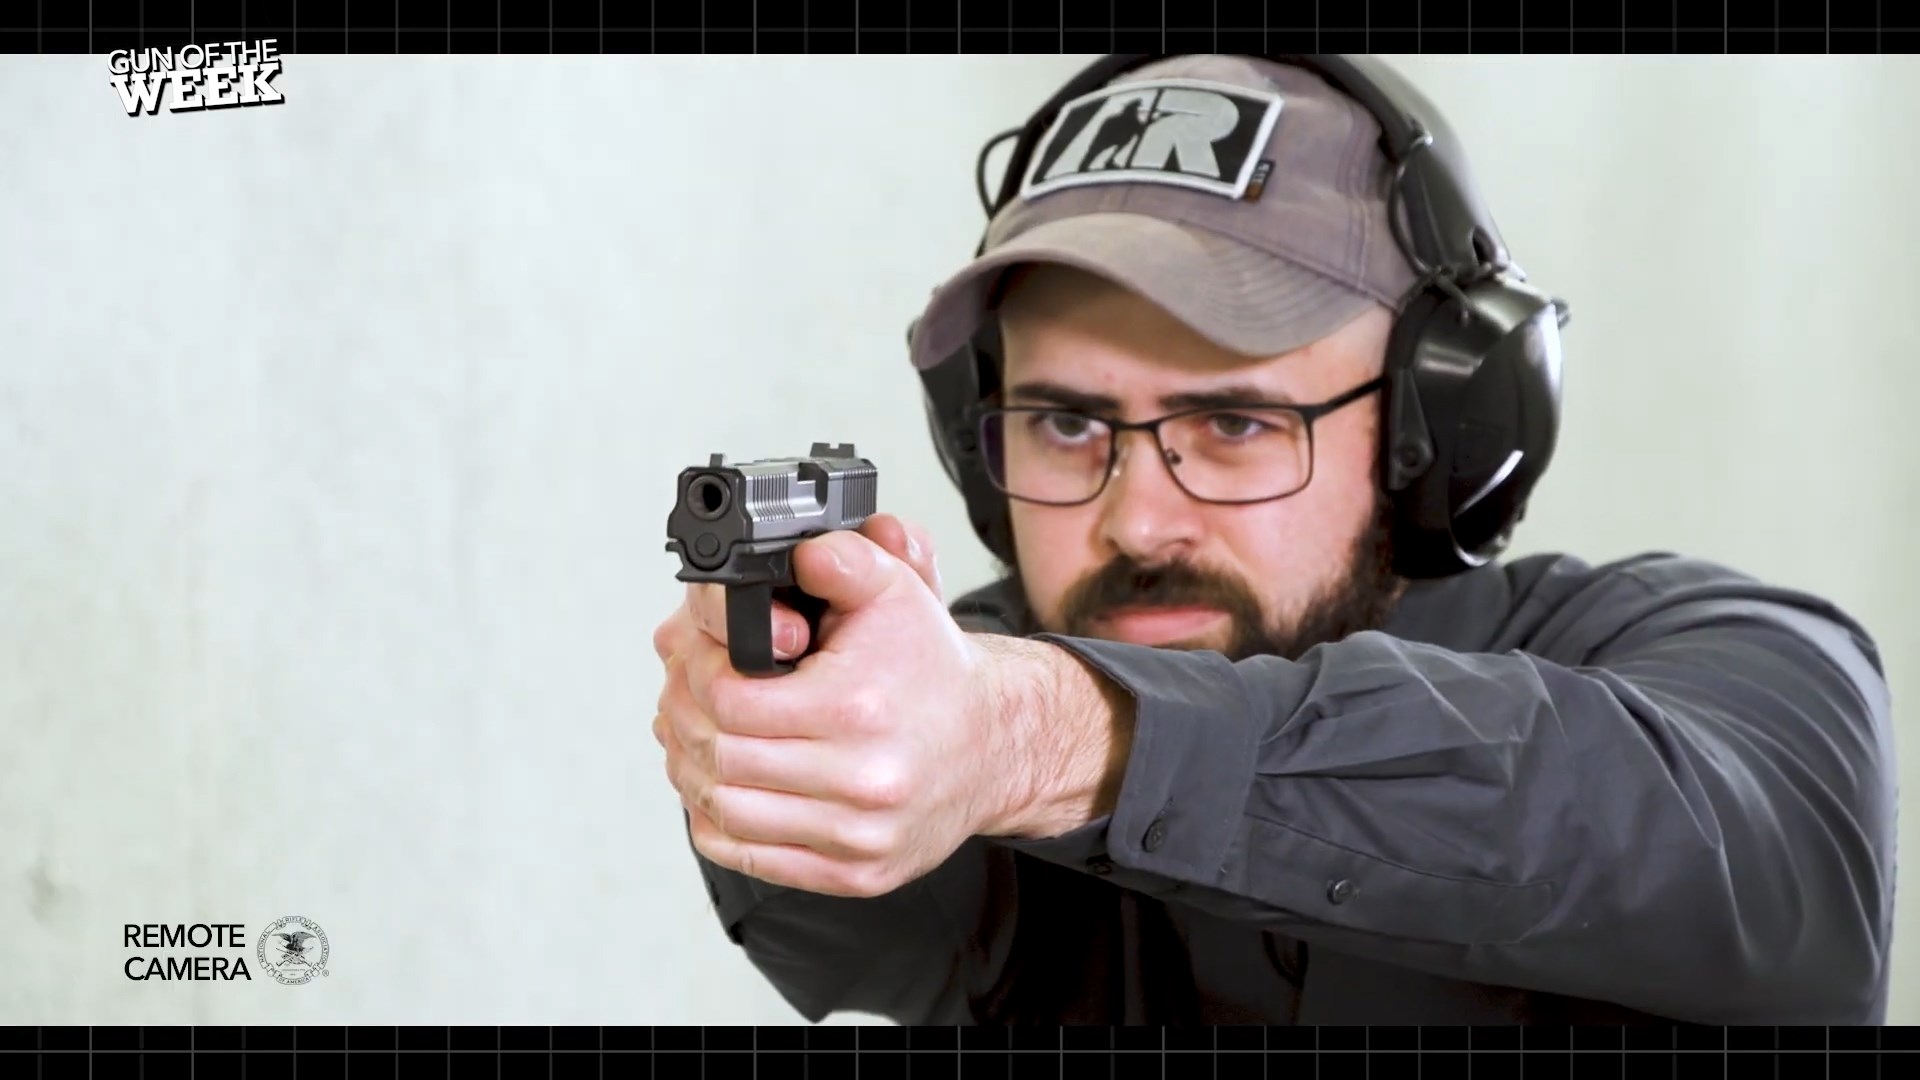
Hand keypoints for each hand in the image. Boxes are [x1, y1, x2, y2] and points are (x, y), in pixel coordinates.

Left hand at [651, 514, 1024, 897]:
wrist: (994, 744)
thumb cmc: (933, 672)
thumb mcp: (896, 592)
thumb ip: (843, 560)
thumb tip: (797, 555)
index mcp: (858, 709)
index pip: (730, 700)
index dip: (696, 673)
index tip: (698, 656)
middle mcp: (860, 781)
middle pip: (719, 757)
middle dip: (683, 716)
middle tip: (680, 691)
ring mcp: (856, 836)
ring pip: (726, 810)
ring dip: (690, 769)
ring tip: (690, 733)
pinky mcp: (853, 873)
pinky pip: (750, 856)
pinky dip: (715, 820)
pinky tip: (716, 784)